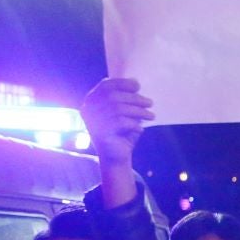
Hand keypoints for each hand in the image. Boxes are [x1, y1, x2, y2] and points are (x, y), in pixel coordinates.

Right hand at [81, 78, 152, 207]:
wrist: (116, 157)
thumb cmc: (122, 132)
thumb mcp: (124, 112)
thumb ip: (125, 99)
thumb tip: (135, 82)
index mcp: (91, 102)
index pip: (105, 86)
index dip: (122, 83)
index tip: (138, 85)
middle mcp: (88, 110)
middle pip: (113, 96)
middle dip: (134, 98)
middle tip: (150, 103)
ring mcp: (92, 122)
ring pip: (118, 109)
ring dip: (138, 111)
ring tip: (151, 116)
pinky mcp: (100, 134)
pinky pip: (120, 123)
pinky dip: (134, 124)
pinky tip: (140, 129)